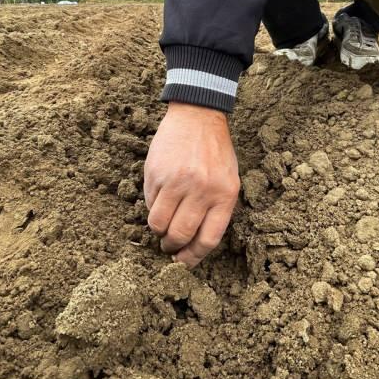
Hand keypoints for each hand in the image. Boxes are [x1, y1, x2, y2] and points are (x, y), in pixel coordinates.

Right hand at [144, 102, 239, 267]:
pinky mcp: (156, 173)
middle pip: (181, 235)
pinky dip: (153, 208)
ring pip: (159, 224)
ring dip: (158, 232)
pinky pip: (150, 203)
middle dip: (172, 247)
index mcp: (224, 195)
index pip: (208, 239)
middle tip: (168, 247)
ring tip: (161, 227)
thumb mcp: (229, 180)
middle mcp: (201, 189)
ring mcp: (177, 181)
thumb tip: (196, 243)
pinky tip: (159, 200)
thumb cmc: (215, 152)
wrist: (198, 115)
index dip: (193, 257)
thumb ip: (217, 209)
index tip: (184, 262)